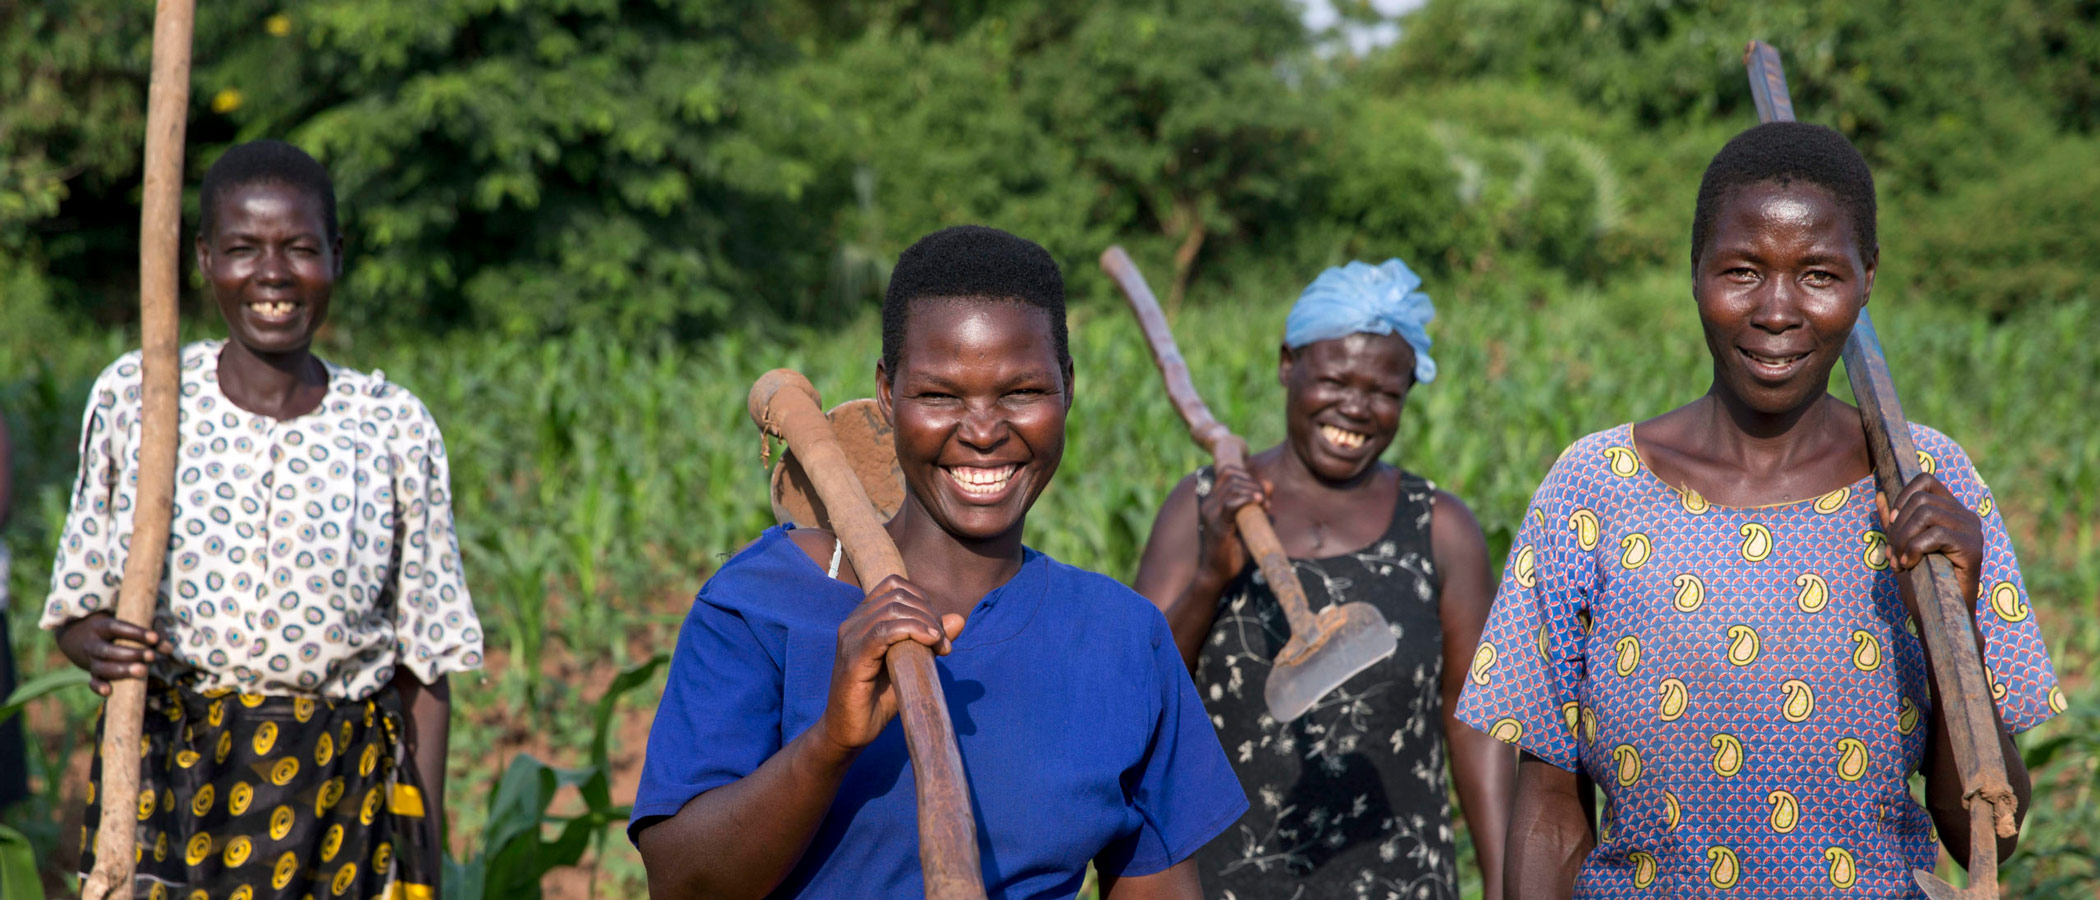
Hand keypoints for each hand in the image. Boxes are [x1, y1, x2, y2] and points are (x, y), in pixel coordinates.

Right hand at [56, 612, 175, 695]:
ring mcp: (91, 660)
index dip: (135, 632)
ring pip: (101, 668)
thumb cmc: (120, 630)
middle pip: (107, 650)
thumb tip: (168, 649)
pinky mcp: (93, 674)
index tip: (154, 638)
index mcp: (101, 626)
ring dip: (122, 671)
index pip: (116, 628)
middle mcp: (93, 644)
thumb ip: (152, 634)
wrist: (86, 637)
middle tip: (151, 656)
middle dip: (131, 654)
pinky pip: (93, 682)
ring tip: (143, 671)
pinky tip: (109, 691)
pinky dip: (99, 687)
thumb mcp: (133, 625)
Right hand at [820, 575, 964, 755]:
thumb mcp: (911, 663)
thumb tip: (959, 618)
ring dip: (925, 623)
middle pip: (898, 595)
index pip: (895, 586)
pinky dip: (912, 630)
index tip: (940, 630)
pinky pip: (884, 631)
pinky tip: (930, 642)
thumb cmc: (878, 699)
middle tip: (943, 642)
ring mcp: (850, 639)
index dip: (923, 600)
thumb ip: (930, 639)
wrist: (851, 732)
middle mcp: (853, 623)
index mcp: (863, 618)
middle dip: (929, 614)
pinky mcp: (853, 658)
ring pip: (894, 609)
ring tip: (940, 645)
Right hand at [1195, 465, 1267, 585]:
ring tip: (1264, 504)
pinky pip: (1231, 503)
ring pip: (1232, 486)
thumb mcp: (1250, 522)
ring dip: (1253, 491)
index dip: (1248, 476)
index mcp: (1213, 500)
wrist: (1218, 574)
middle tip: (1266, 501)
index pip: (1228, 472)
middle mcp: (1209, 503)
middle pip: (1232, 476)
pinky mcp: (1216, 524)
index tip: (1262, 494)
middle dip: (1254, 483)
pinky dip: (1247, 499)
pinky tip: (1259, 504)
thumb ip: (1258, 502)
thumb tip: (1269, 483)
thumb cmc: (1234, 551)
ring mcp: (1210, 512)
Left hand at [1877, 473, 1984, 623]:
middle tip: (1893, 553)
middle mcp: (1966, 516)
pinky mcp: (1973, 548)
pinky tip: (1909, 565)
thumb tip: (1879, 494)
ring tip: (1901, 561)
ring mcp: (1972, 531)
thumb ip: (1893, 521)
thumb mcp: (1901, 545)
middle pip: (1920, 499)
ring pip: (1926, 514)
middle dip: (1898, 527)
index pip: (1925, 481)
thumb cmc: (1921, 581)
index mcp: (1951, 511)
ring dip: (1903, 539)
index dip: (1902, 497)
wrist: (1939, 614)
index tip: (1891, 523)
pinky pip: (1935, 535)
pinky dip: (1914, 549)